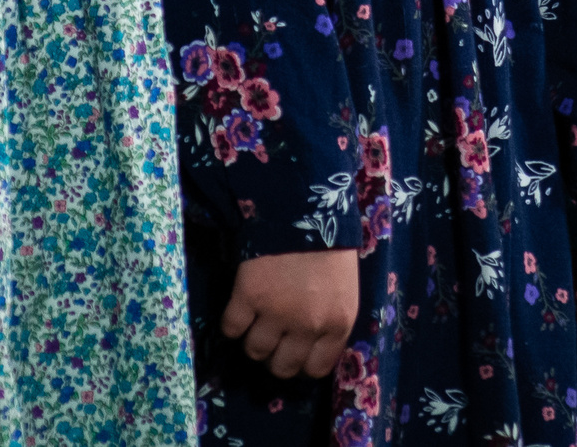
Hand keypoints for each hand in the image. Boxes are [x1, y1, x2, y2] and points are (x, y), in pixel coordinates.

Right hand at [220, 248, 358, 379]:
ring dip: (253, 339)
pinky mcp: (248, 297)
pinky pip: (231, 328)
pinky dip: (232, 322)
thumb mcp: (344, 289)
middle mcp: (308, 326)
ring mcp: (276, 313)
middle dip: (275, 356)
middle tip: (272, 337)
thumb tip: (308, 345)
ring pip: (255, 351)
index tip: (294, 350)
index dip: (302, 362)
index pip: (316, 368)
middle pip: (282, 367)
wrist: (304, 207)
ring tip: (255, 321)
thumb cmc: (330, 245)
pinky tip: (240, 308)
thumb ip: (330, 321)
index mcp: (337, 323)